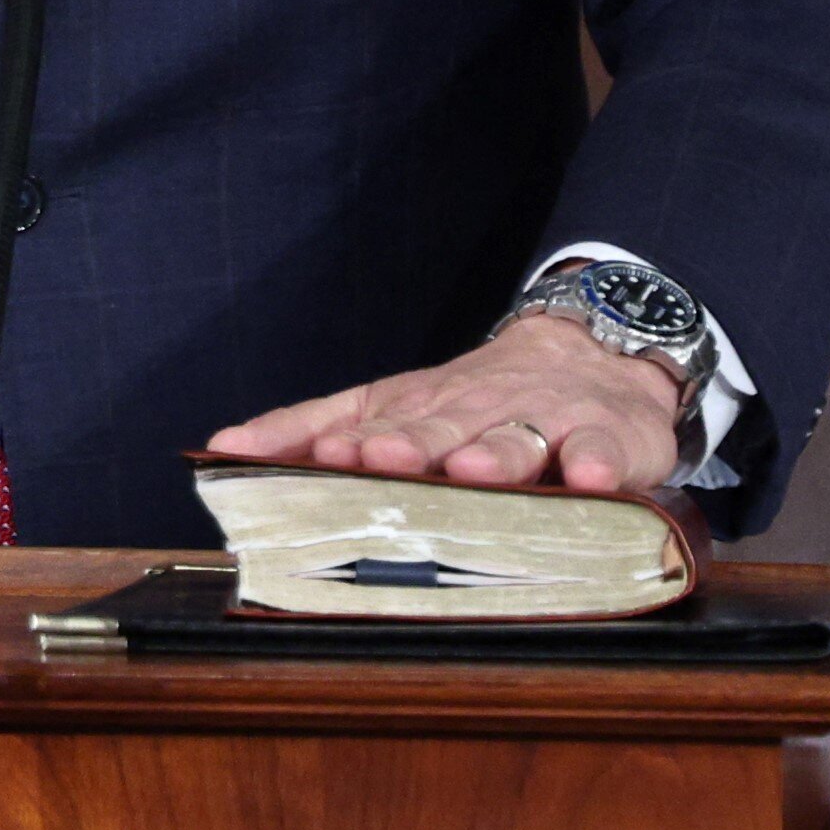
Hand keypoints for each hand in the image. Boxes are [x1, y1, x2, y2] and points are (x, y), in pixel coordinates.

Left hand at [210, 317, 691, 498]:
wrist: (594, 352)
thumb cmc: (477, 400)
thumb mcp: (390, 405)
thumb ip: (308, 428)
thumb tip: (219, 449)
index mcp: (420, 409)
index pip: (379, 423)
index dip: (353, 441)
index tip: (325, 457)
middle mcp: (477, 413)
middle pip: (444, 429)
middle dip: (414, 445)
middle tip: (385, 459)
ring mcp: (547, 423)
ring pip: (519, 438)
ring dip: (496, 454)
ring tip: (476, 473)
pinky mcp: (611, 438)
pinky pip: (607, 452)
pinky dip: (601, 463)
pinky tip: (592, 478)